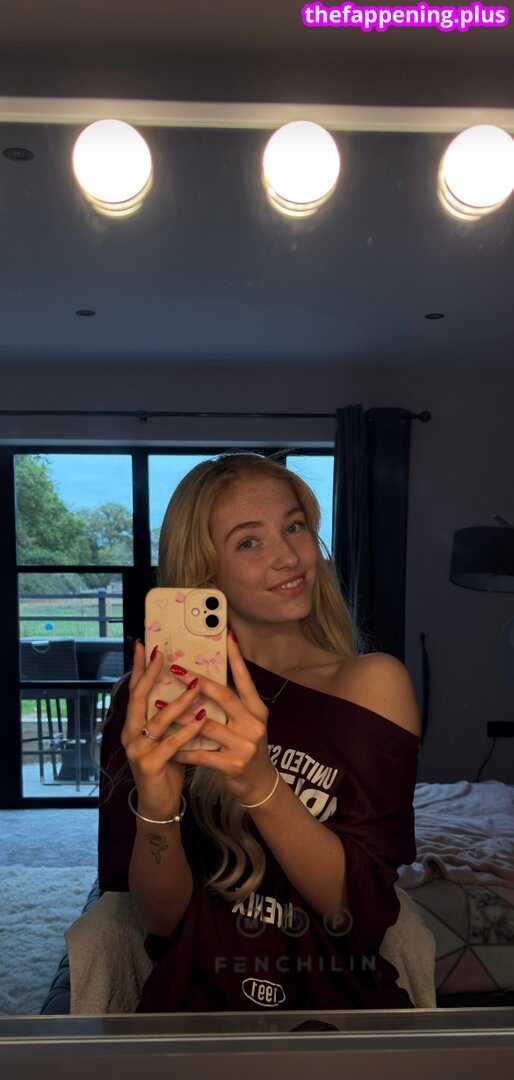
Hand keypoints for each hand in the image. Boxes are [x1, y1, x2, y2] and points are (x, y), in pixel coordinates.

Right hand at [121, 642, 208, 819]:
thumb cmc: (168, 764)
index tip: (145, 645)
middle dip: (150, 674)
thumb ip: (171, 713)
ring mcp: (137, 749)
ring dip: (179, 701)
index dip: (138, 667)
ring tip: (196, 685)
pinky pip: (171, 744)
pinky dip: (188, 730)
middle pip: (138, 698)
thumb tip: (190, 682)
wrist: (160, 803)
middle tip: (163, 655)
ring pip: (158, 720)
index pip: (135, 689)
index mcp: (134, 723)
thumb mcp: (166, 735)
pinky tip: (202, 718)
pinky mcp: (149, 765)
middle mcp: (130, 733)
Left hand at [170, 632, 277, 806]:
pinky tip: (167, 742)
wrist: (259, 784)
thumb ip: (233, 703)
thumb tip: (209, 677)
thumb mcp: (248, 722)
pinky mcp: (232, 764)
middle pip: (224, 697)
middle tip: (175, 669)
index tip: (226, 636)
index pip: (245, 679)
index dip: (236, 658)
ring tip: (160, 702)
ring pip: (207, 724)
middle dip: (197, 682)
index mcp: (257, 710)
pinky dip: (183, 748)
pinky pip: (201, 753)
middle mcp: (253, 724)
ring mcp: (244, 745)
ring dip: (181, 714)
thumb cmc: (246, 747)